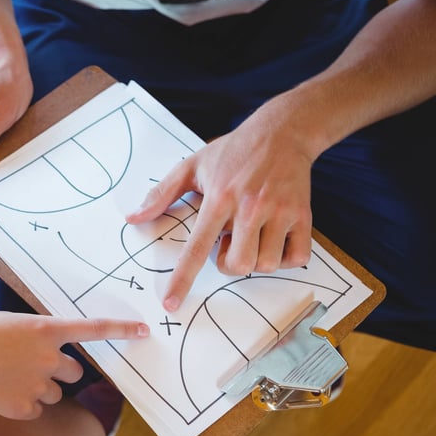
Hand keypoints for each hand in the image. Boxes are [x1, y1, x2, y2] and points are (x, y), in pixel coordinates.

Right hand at [0, 312, 147, 419]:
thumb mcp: (6, 324)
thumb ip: (32, 336)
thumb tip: (42, 349)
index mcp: (45, 329)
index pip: (94, 329)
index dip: (122, 329)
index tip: (145, 330)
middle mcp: (49, 358)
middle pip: (74, 372)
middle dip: (59, 372)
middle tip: (31, 366)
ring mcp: (38, 385)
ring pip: (53, 393)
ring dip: (38, 388)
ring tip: (4, 378)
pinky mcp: (24, 408)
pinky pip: (35, 410)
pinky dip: (21, 405)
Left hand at [126, 112, 314, 310]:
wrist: (282, 132)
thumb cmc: (232, 151)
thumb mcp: (192, 166)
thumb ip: (161, 194)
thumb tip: (133, 218)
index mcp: (218, 199)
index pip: (195, 248)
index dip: (182, 280)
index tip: (172, 304)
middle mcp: (249, 207)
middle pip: (237, 265)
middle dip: (228, 263)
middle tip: (229, 241)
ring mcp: (279, 212)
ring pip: (267, 264)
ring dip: (256, 259)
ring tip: (252, 235)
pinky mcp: (303, 215)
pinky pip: (297, 258)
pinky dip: (285, 258)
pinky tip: (275, 239)